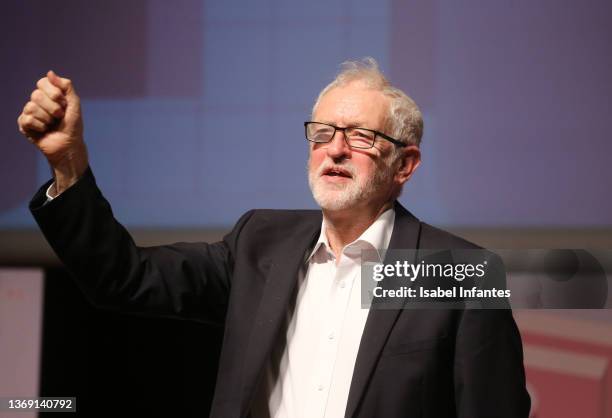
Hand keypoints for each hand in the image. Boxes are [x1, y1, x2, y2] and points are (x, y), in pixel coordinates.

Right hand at [18, 71, 87, 194]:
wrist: (69, 145)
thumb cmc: (73, 125)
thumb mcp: (74, 104)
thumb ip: (66, 86)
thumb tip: (49, 72)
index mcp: (48, 94)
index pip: (42, 82)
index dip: (54, 93)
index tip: (64, 104)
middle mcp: (37, 101)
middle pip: (36, 95)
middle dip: (53, 108)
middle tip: (60, 116)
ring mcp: (29, 112)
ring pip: (31, 106)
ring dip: (47, 118)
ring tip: (52, 124)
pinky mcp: (24, 124)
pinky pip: (27, 119)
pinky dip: (40, 126)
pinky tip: (44, 130)